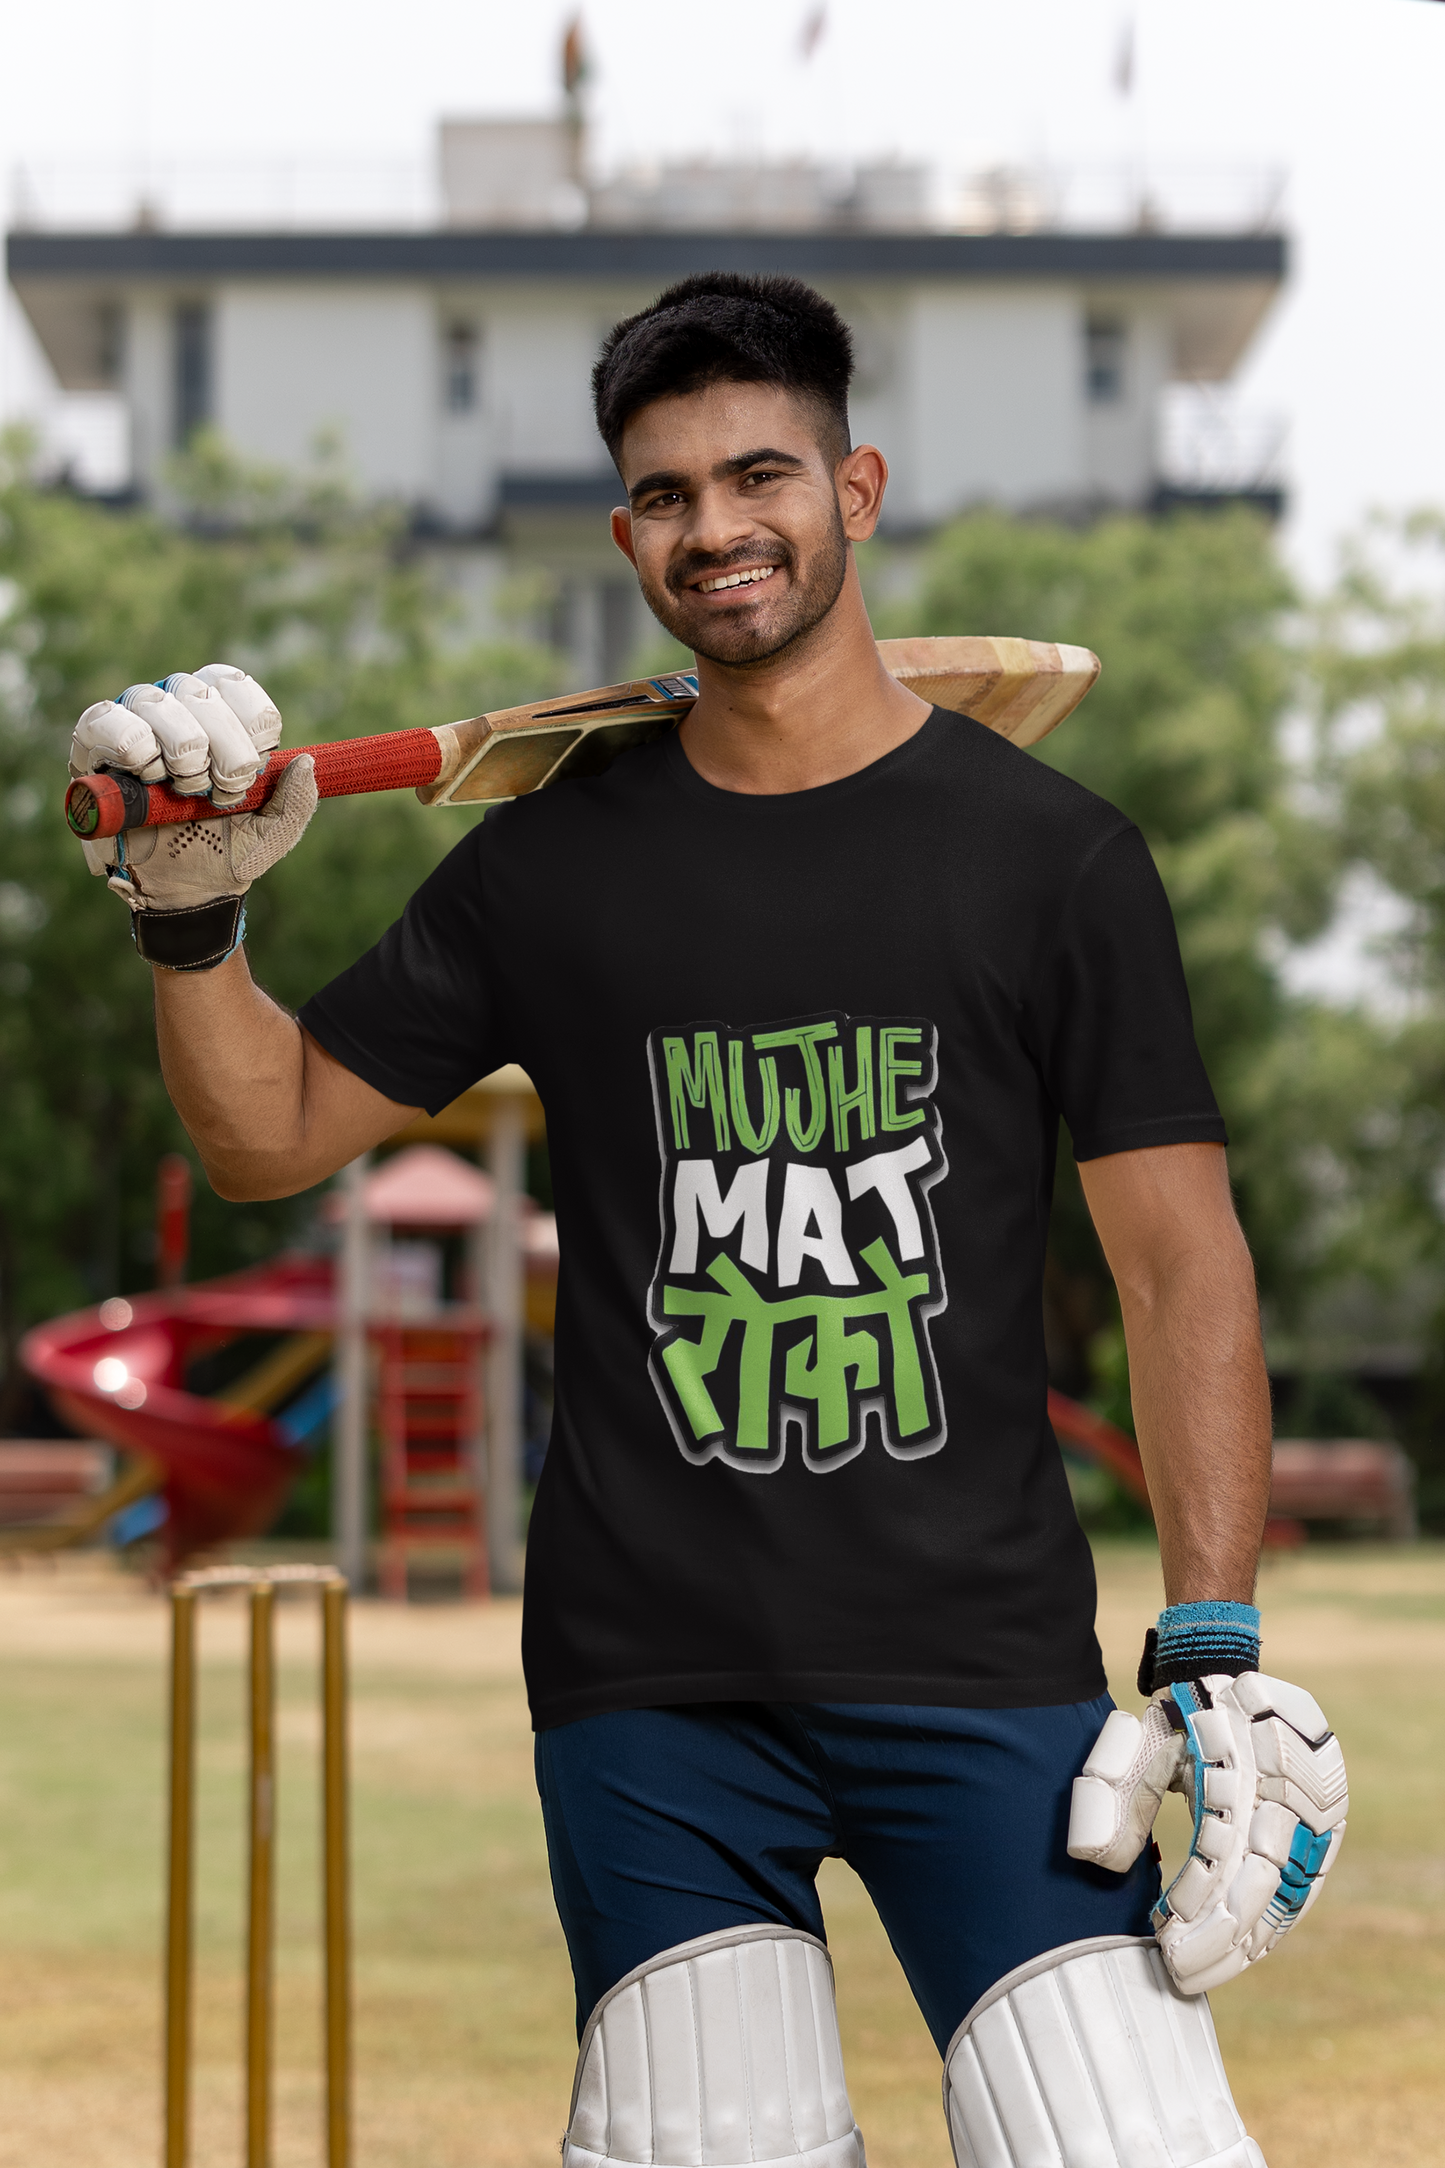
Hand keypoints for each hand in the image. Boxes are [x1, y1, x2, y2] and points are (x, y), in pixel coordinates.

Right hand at [70, 668, 315, 970]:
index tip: (252, 776)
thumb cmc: (225, 850)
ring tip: (182, 794)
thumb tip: (306, 763)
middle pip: (203, 695)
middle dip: (223, 757)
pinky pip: (109, 722)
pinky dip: (137, 753)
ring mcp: (133, 717)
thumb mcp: (273, 833)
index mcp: (222, 712)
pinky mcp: (92, 742)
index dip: (250, 731)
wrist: (180, 890)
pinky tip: (149, 780)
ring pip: (160, 706)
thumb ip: (297, 801)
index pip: (236, 687)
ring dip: (182, 760)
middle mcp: (177, 702)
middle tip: (218, 797)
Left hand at [1068, 1671, 1347, 1994]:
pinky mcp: (1322, 1826)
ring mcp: (1313, 1810)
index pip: (1223, 1857)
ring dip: (1247, 1940)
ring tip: (1205, 1972)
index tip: (1163, 1939)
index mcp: (1240, 1770)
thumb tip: (1095, 1860)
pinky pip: (1301, 1885)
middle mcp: (1286, 1793)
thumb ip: (1117, 1796)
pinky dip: (1272, 1921)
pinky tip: (1242, 1950)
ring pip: (1285, 1893)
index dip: (1197, 1905)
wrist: (1227, 1678)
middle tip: (1181, 1972)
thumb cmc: (1177, 1718)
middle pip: (1260, 1885)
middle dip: (1220, 1938)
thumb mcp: (1143, 1744)